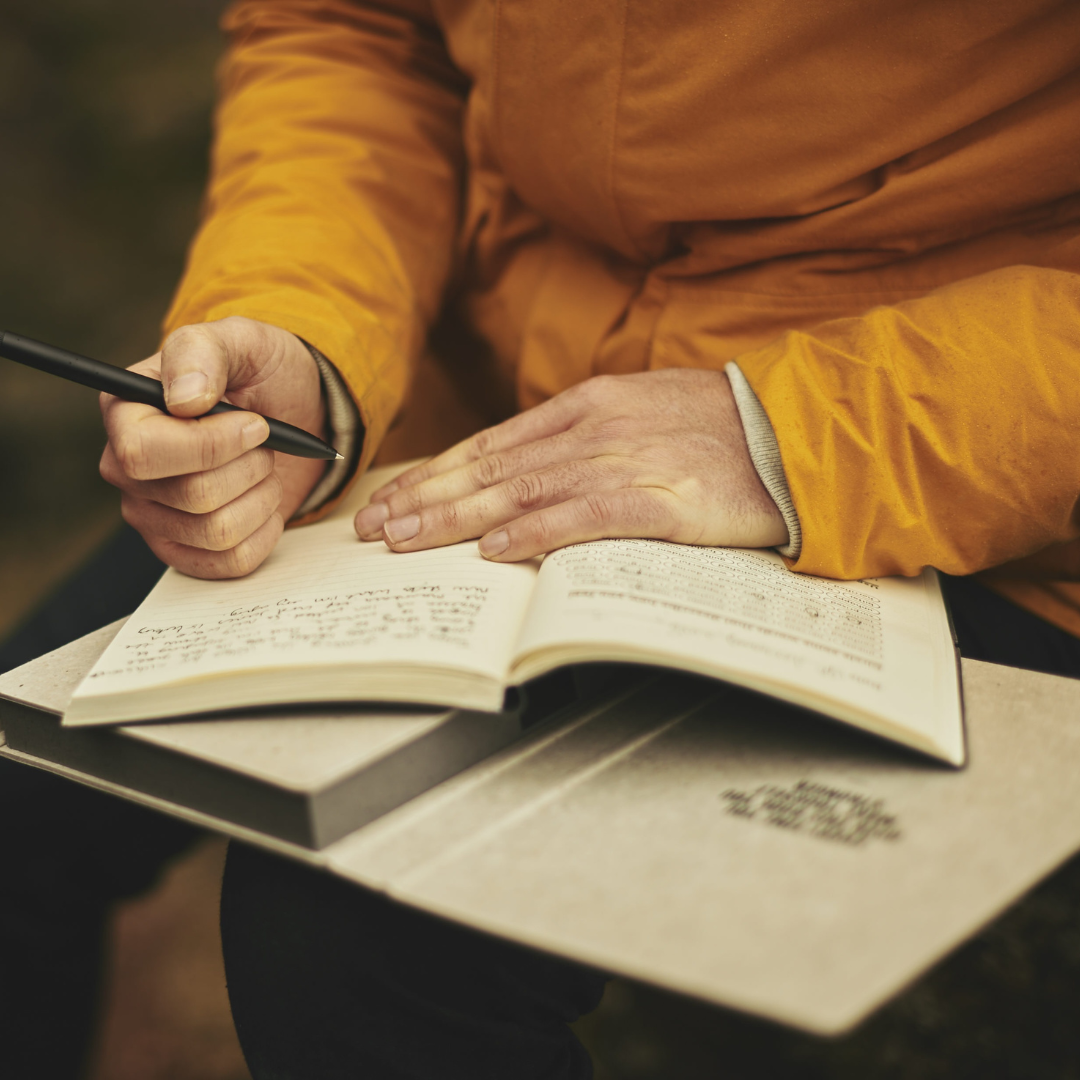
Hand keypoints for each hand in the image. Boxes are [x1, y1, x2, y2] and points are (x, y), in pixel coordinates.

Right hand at [100, 317, 327, 577]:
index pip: (141, 453)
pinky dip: (266, 532)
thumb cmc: (258, 373)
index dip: (209, 446)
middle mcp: (127, 469)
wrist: (293, 412)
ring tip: (264, 468)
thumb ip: (204, 353)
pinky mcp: (185, 549)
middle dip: (250, 467)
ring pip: (218, 532)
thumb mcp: (240, 341)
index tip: (255, 424)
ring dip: (262, 497)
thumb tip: (184, 399)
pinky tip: (264, 502)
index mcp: (125, 413)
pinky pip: (232, 562)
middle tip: (265, 443)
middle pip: (192, 496)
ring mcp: (153, 515)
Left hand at [354, 369, 787, 559]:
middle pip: (491, 468)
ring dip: (456, 518)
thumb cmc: (721, 429)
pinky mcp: (658, 500)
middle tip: (374, 528)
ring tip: (406, 541)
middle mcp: (593, 428)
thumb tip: (528, 472)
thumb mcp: (642, 414)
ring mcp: (624, 461)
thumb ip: (584, 438)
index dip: (436, 473)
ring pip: (520, 492)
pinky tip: (493, 551)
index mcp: (588, 406)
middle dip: (424, 499)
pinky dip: (533, 534)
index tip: (394, 498)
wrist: (795, 431)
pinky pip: (582, 518)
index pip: (491, 444)